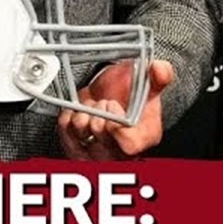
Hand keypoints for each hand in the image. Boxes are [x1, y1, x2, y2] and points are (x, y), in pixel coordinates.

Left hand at [57, 59, 175, 160]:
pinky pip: (64, 129)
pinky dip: (68, 114)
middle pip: (101, 136)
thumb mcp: (150, 86)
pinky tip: (80, 111)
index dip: (116, 124)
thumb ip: (159, 76)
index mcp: (142, 139)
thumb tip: (159, 68)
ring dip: (83, 112)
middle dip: (100, 110)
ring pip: (80, 133)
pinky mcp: (74, 149)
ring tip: (93, 107)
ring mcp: (95, 155)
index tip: (113, 105)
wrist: (112, 100)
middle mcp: (119, 153)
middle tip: (105, 102)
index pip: (128, 145)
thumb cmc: (132, 98)